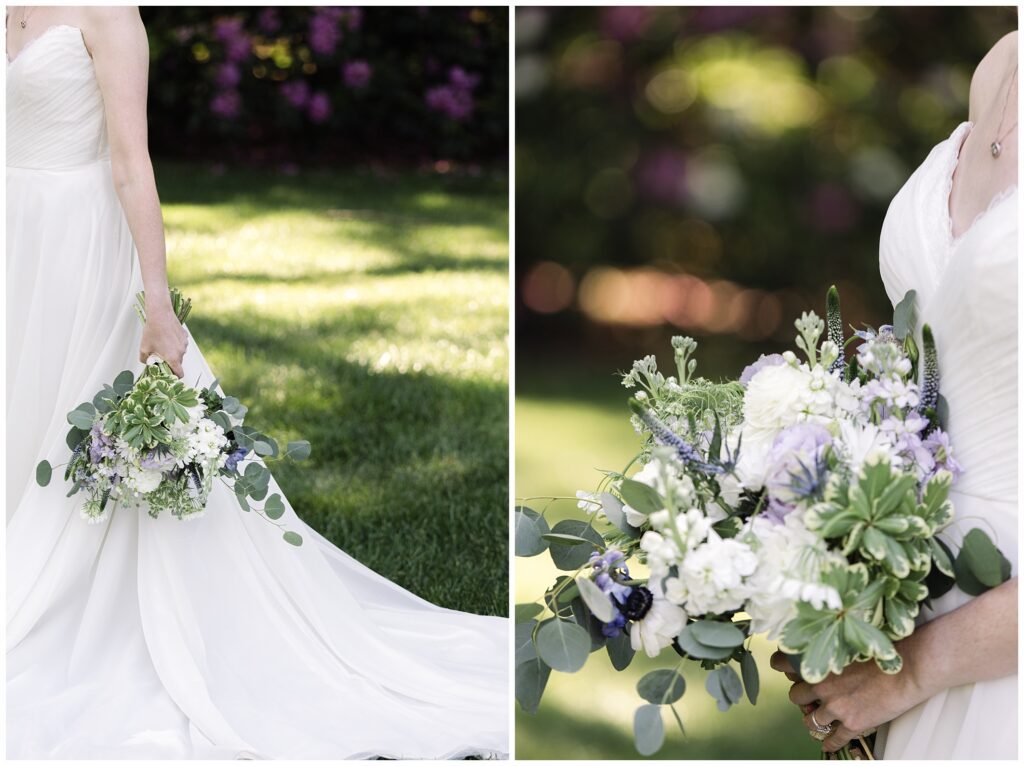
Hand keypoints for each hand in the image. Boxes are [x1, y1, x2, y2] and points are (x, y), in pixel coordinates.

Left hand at [139, 305, 187, 377]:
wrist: (160, 314)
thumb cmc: (152, 331)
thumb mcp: (143, 348)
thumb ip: (145, 360)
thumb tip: (149, 363)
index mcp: (173, 358)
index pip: (179, 374)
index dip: (174, 376)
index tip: (168, 374)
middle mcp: (181, 352)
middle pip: (178, 363)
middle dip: (170, 362)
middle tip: (160, 355)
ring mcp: (184, 344)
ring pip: (180, 353)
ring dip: (173, 352)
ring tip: (163, 343)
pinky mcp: (185, 336)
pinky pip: (181, 344)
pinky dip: (175, 344)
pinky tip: (167, 336)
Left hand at [770, 650, 927, 753]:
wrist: (908, 668)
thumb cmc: (880, 651)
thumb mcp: (844, 645)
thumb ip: (826, 653)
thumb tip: (816, 658)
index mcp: (817, 662)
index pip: (781, 663)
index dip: (782, 667)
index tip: (786, 669)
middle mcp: (821, 685)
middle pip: (795, 696)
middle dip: (802, 697)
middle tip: (811, 697)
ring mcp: (836, 706)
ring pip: (810, 721)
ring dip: (813, 720)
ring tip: (819, 719)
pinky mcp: (852, 723)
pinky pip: (833, 739)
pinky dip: (829, 743)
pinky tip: (828, 744)